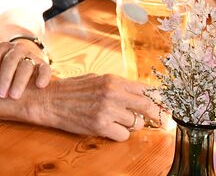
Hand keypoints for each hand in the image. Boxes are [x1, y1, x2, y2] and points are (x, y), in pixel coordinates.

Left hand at [0, 40, 50, 99]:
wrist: (25, 56)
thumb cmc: (2, 63)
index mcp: (0, 48)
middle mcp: (16, 49)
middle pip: (10, 61)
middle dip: (4, 78)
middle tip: (0, 94)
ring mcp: (31, 56)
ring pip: (26, 66)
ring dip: (20, 81)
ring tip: (14, 96)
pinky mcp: (43, 64)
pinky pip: (45, 69)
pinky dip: (43, 76)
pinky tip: (39, 86)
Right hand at [29, 73, 161, 141]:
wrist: (48, 101)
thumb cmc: (71, 91)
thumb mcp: (95, 79)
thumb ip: (117, 86)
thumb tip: (141, 94)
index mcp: (112, 80)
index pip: (146, 90)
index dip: (160, 101)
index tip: (167, 108)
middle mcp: (112, 93)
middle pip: (148, 107)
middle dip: (158, 116)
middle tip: (163, 122)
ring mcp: (107, 110)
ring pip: (136, 124)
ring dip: (130, 125)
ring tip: (116, 121)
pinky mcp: (100, 125)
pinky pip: (123, 136)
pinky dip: (119, 135)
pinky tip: (107, 128)